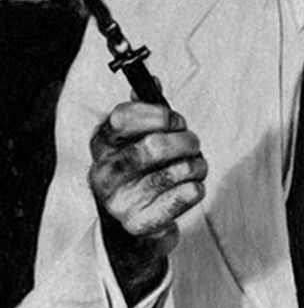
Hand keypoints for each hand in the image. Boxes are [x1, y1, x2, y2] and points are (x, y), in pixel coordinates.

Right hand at [88, 102, 207, 305]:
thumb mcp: (138, 138)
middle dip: (185, 141)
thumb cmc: (142, 171)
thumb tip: (153, 79)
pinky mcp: (138, 225)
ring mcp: (118, 202)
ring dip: (197, 165)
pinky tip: (193, 187)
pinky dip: (196, 188)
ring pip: (173, 172)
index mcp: (102, 144)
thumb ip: (146, 109)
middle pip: (152, 147)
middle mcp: (103, 172)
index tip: (176, 120)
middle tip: (193, 143)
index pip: (122, 117)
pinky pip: (182, 198)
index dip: (158, 114)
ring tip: (197, 166)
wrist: (135, 227)